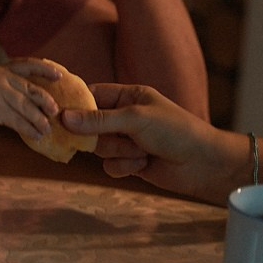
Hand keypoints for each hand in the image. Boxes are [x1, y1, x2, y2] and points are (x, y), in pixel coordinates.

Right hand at [0, 58, 61, 141]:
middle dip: (47, 101)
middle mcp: (2, 78)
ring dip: (40, 120)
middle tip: (55, 111)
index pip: (28, 65)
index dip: (46, 69)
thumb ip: (11, 86)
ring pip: (27, 107)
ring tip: (47, 129)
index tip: (60, 75)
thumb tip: (38, 98)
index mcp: (3, 69)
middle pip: (32, 89)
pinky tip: (36, 136)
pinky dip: (30, 129)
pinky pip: (18, 121)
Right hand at [61, 82, 226, 199]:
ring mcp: (126, 140)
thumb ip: (98, 120)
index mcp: (128, 96)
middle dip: (101, 136)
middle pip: (90, 126)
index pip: (92, 96)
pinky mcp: (130, 162)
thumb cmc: (175, 131)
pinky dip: (124, 166)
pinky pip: (109, 165)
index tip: (59, 115)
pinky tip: (143, 164)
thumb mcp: (135, 119)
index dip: (75, 105)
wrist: (203, 164)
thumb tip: (63, 118)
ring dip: (119, 152)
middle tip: (112, 138)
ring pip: (99, 148)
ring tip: (141, 151)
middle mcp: (124, 117)